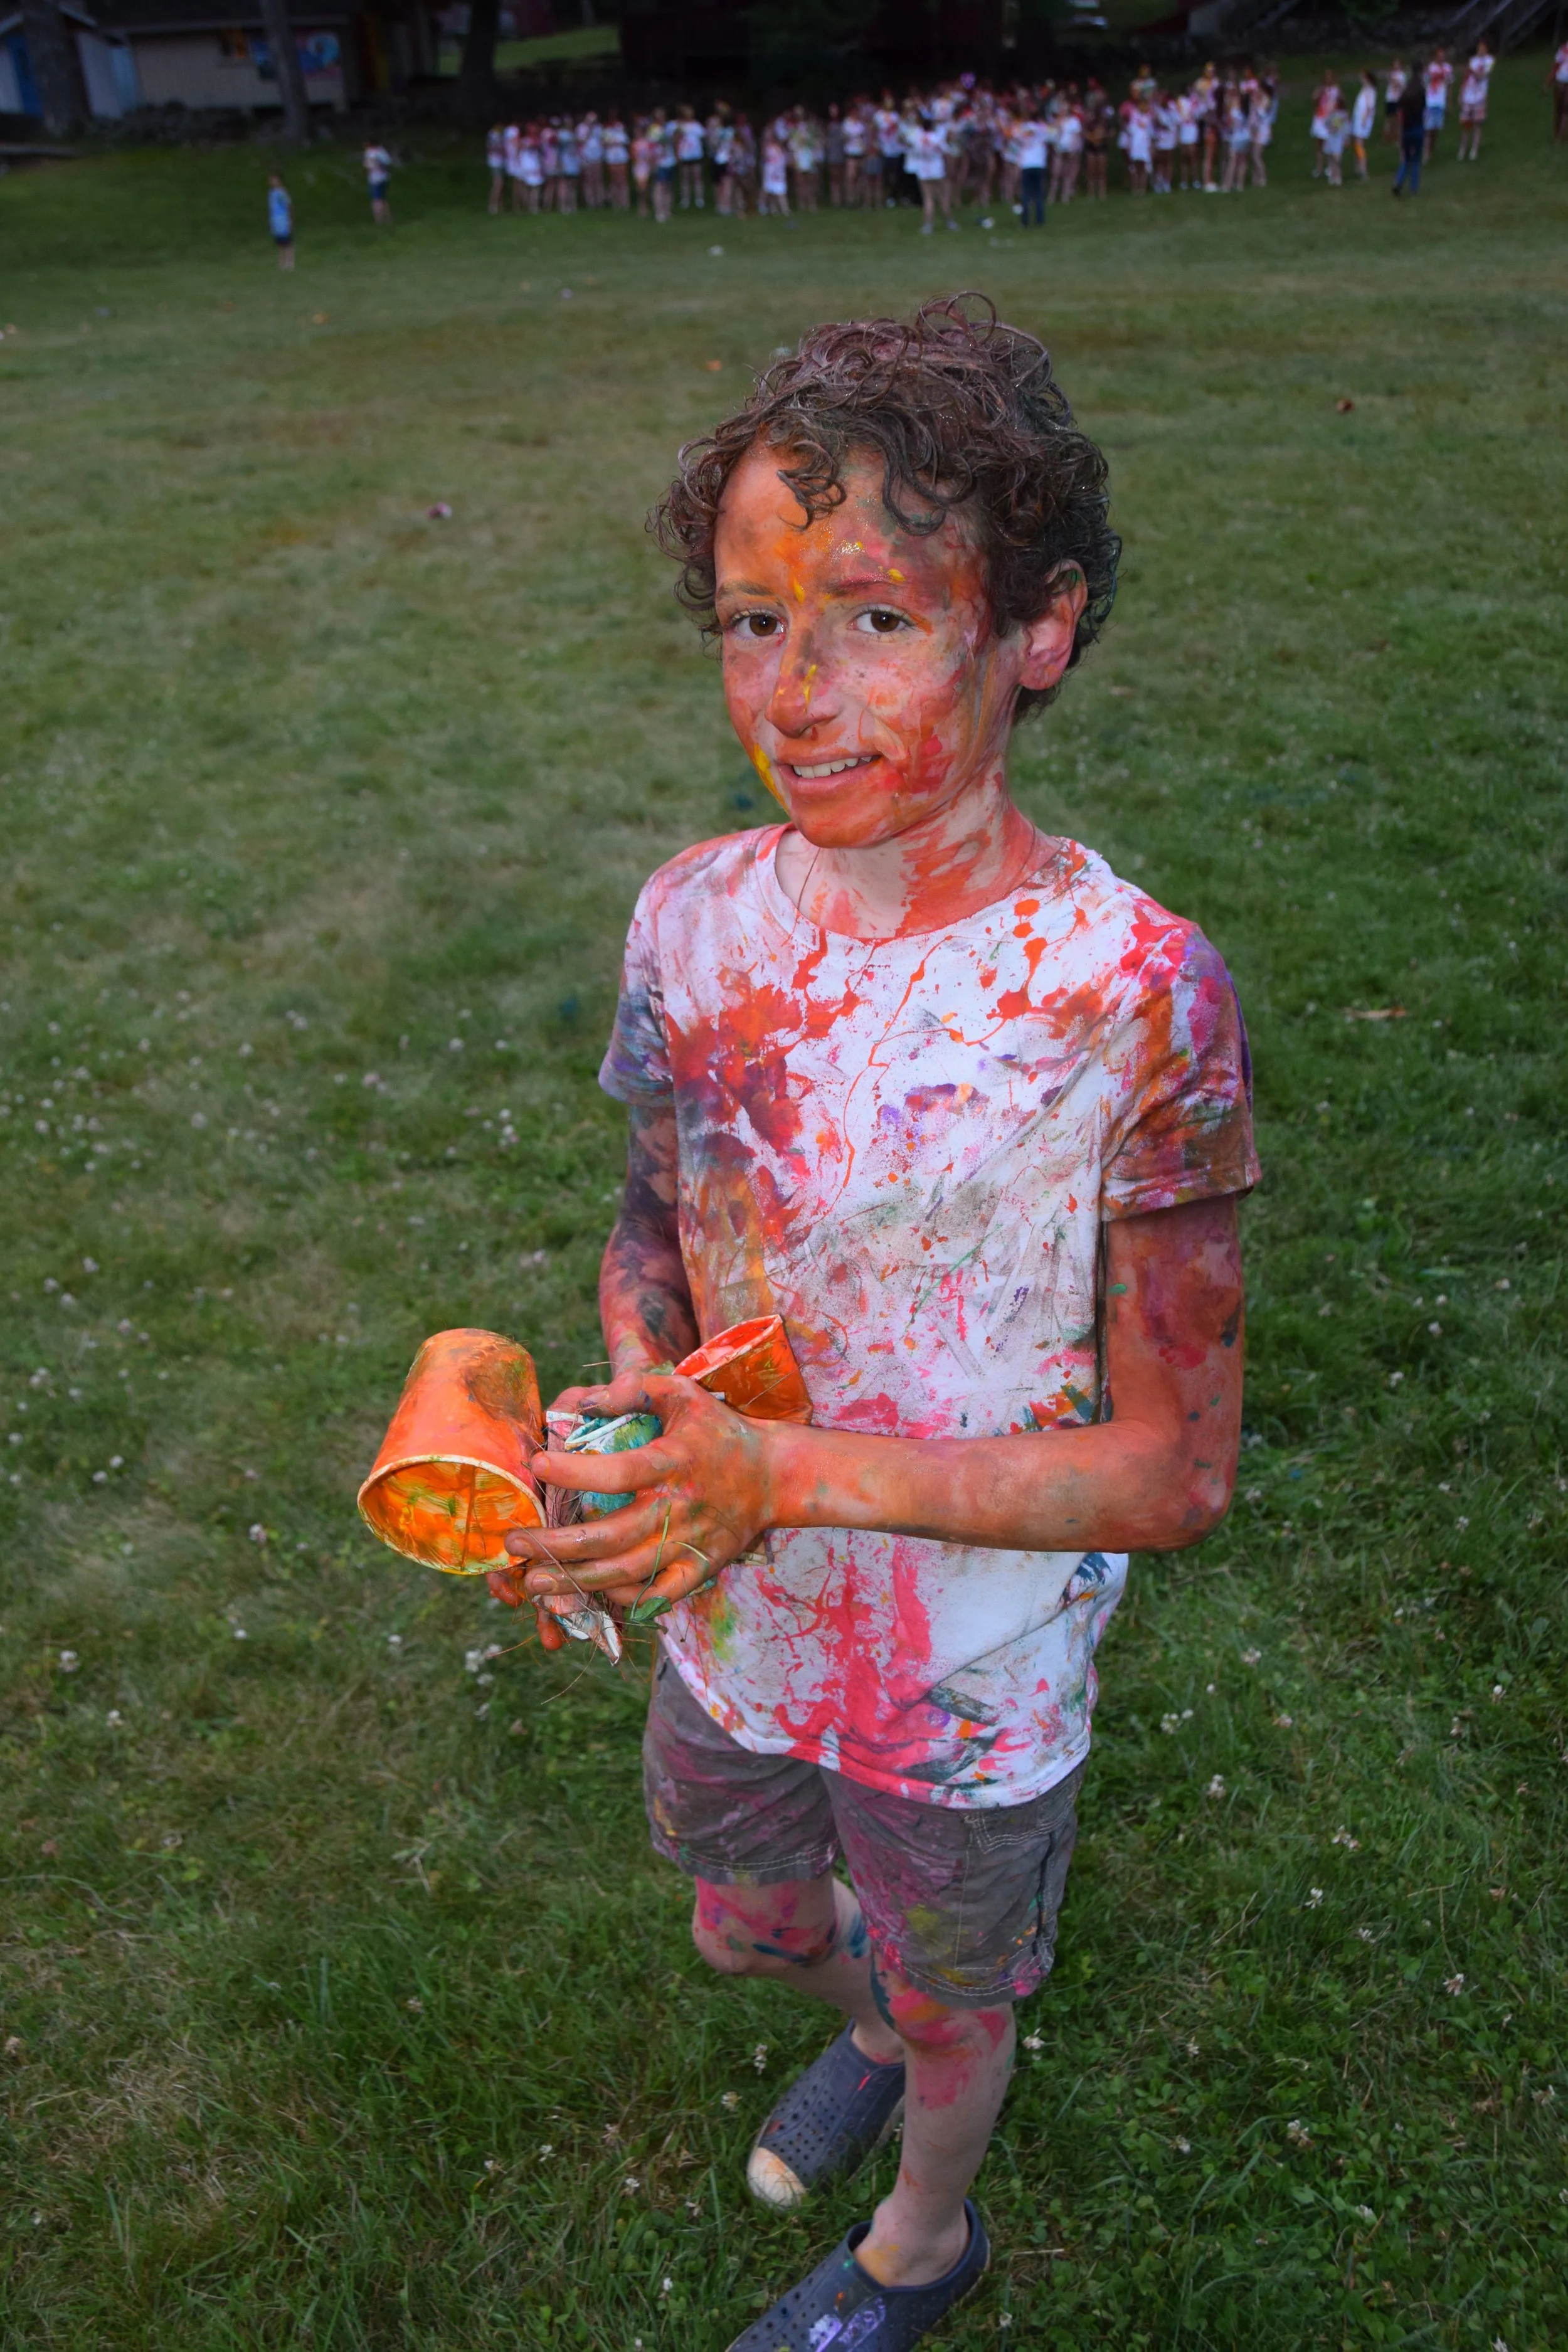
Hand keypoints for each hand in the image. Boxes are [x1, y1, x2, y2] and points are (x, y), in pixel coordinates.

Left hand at [488, 1370, 776, 1621]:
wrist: (775, 1476)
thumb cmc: (720, 1431)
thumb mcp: (683, 1395)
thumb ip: (634, 1390)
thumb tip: (581, 1402)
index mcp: (672, 1463)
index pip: (616, 1473)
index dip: (573, 1472)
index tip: (537, 1464)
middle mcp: (678, 1509)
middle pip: (608, 1537)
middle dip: (554, 1544)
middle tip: (514, 1542)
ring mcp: (689, 1544)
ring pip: (624, 1573)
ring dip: (574, 1580)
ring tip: (533, 1580)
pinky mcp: (699, 1569)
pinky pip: (657, 1596)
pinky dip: (623, 1599)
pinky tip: (589, 1593)